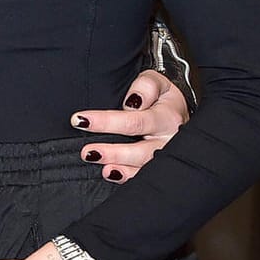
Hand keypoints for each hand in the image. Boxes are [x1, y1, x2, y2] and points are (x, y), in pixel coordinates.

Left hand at [70, 68, 188, 181]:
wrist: (179, 112)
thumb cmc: (161, 96)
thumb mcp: (156, 82)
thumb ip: (144, 86)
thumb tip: (131, 102)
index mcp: (167, 117)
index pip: (135, 121)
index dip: (107, 122)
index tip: (80, 120)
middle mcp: (169, 140)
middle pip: (141, 150)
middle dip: (113, 152)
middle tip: (86, 152)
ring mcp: (166, 157)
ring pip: (144, 167)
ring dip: (121, 169)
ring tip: (101, 167)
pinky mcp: (161, 167)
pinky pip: (146, 177)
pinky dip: (128, 178)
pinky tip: (111, 174)